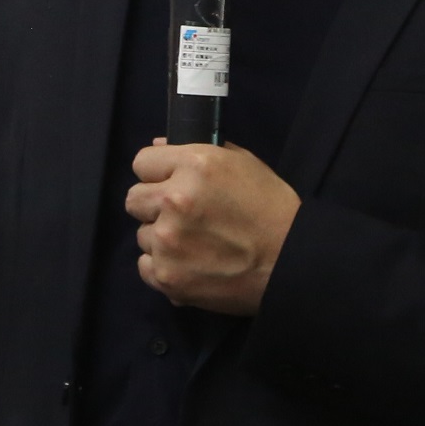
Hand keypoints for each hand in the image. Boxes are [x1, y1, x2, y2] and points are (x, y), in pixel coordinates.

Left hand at [125, 140, 299, 314]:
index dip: (157, 173)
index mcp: (193, 165)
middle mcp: (173, 200)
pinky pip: (146, 265)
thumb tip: (157, 148)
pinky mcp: (168, 276)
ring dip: (162, 238)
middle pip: (134, 199)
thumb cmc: (270, 207)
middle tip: (182, 215)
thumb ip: (195, 152)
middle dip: (154, 205)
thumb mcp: (241, 163)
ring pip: (142, 235)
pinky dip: (164, 266)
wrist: (290, 261)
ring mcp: (167, 242)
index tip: (169, 182)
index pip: (142, 162)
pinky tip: (190, 264)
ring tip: (195, 243)